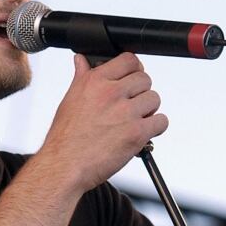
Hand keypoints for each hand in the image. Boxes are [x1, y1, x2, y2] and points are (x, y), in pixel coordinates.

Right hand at [38, 53, 168, 191]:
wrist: (65, 165)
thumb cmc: (65, 137)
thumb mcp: (70, 98)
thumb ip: (81, 76)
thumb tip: (81, 60)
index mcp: (95, 81)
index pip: (129, 60)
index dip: (134, 69)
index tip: (132, 79)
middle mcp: (111, 93)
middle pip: (145, 79)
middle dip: (140, 92)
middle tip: (131, 105)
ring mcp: (126, 112)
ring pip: (155, 99)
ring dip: (148, 110)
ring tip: (134, 120)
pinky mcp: (137, 133)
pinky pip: (161, 121)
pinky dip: (155, 127)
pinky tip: (143, 132)